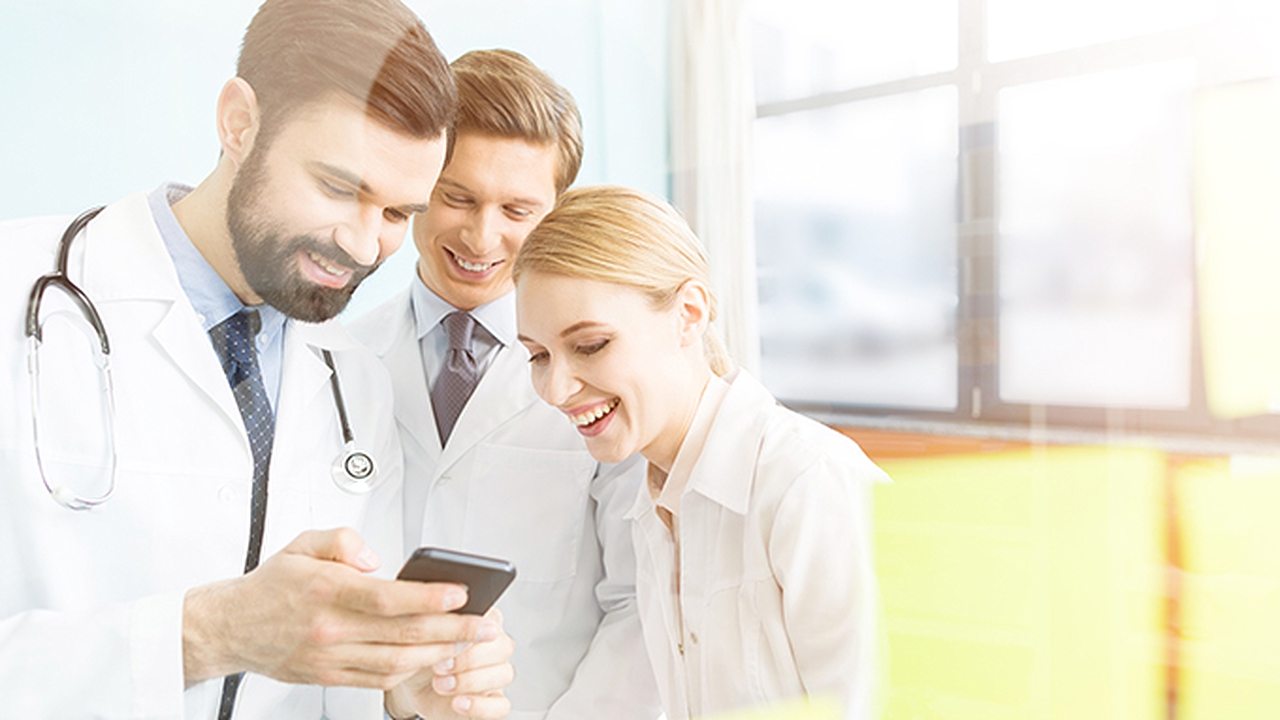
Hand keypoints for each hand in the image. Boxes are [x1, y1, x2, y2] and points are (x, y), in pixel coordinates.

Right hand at [182, 528, 500, 688]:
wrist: (230, 627)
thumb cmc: (272, 584)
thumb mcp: (303, 543)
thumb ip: (344, 540)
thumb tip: (377, 559)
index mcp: (326, 589)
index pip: (386, 598)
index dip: (428, 597)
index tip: (460, 593)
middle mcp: (329, 627)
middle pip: (402, 633)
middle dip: (451, 630)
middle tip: (484, 625)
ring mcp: (330, 657)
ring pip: (395, 662)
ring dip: (437, 654)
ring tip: (467, 643)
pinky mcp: (329, 676)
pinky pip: (377, 679)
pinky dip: (409, 671)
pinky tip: (431, 659)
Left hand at [385, 607, 514, 718]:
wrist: (413, 685)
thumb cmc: (422, 653)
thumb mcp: (422, 632)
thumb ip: (434, 619)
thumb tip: (438, 610)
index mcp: (482, 622)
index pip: (492, 621)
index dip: (472, 631)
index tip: (447, 638)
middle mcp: (493, 647)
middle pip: (502, 647)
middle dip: (469, 658)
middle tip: (440, 665)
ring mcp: (495, 675)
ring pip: (504, 674)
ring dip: (471, 681)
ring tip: (441, 684)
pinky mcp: (492, 701)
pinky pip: (501, 706)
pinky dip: (480, 705)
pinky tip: (458, 703)